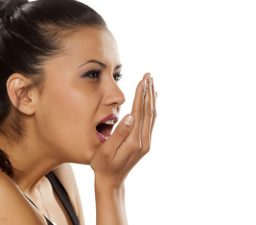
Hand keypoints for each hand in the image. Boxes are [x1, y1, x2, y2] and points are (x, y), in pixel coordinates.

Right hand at [90, 73, 156, 188]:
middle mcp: (143, 141)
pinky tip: (151, 100)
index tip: (142, 80)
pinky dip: (151, 108)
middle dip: (148, 92)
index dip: (141, 95)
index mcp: (134, 141)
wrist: (112, 181)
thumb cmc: (103, 166)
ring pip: (151, 115)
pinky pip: (150, 121)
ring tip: (150, 82)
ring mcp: (145, 142)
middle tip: (148, 75)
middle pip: (148, 111)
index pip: (139, 112)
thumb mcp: (105, 151)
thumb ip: (119, 134)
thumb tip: (130, 116)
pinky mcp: (144, 142)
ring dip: (151, 98)